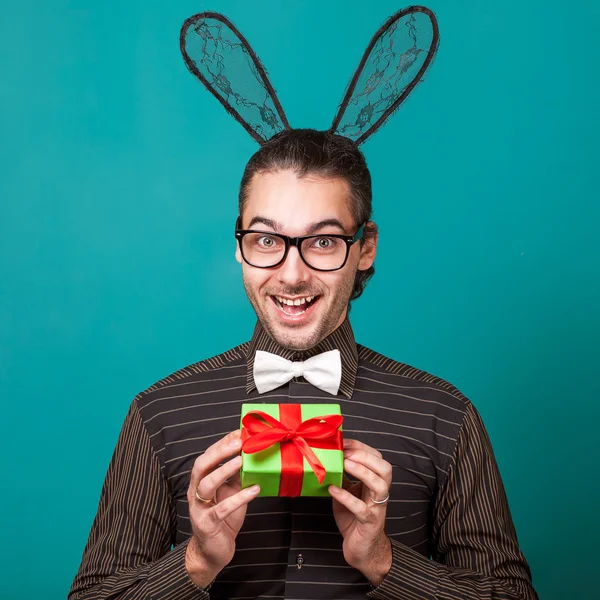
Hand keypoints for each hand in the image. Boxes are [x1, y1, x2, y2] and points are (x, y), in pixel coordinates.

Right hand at [185, 430, 259, 587]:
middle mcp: (196, 492)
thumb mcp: (230, 491)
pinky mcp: (207, 524)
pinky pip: (221, 509)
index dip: (220, 443)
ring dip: (224, 470)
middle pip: (201, 466)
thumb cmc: (223, 518)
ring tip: (241, 460)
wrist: (212, 551)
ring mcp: (199, 508)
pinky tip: (254, 490)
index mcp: (200, 482)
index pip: (207, 457)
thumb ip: (235, 475)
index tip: (237, 432)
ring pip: (206, 484)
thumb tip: (249, 453)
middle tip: (238, 442)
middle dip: (219, 452)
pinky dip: (239, 498)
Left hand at [329, 439, 392, 586]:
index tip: (344, 441)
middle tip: (345, 453)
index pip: (377, 458)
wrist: (361, 548)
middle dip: (365, 457)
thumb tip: (329, 456)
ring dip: (362, 472)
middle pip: (385, 468)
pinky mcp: (369, 523)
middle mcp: (380, 493)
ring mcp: (376, 508)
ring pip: (379, 485)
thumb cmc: (353, 517)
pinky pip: (361, 508)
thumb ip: (343, 475)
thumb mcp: (347, 491)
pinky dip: (346, 497)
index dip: (362, 447)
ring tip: (344, 465)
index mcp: (376, 482)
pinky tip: (333, 489)